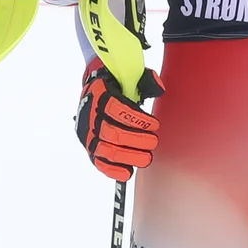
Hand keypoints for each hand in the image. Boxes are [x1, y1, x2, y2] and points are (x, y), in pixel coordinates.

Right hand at [76, 58, 162, 180]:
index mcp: (99, 93)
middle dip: (136, 140)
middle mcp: (90, 114)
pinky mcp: (88, 146)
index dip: (137, 119)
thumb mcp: (131, 75)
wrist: (94, 88)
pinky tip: (128, 171)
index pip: (116, 108)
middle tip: (153, 142)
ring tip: (146, 157)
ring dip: (129, 156)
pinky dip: (113, 170)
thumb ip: (146, 81)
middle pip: (112, 133)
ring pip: (105, 149)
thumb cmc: (118, 84)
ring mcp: (87, 132)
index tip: (154, 124)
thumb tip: (159, 89)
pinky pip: (98, 161)